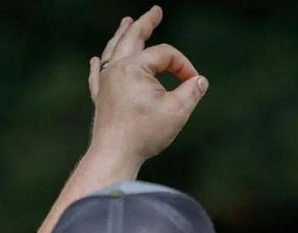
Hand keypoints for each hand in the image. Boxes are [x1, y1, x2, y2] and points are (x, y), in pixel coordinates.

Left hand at [86, 6, 208, 160]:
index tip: (193, 83)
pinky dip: (99, 65)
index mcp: (134, 68)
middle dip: (145, 24)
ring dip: (121, 35)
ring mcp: (105, 83)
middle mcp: (116, 69)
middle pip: (132, 39)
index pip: (165, 54)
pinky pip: (97, 75)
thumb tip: (200, 81)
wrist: (114, 154)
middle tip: (155, 11)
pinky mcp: (100, 98)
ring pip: (113, 51)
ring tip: (126, 22)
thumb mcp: (177, 110)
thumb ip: (191, 91)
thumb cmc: (145, 133)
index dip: (183, 65)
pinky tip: (96, 59)